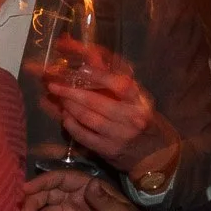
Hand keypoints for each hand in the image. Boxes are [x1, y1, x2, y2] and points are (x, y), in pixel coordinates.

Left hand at [29, 40, 174, 170]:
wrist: (156, 155)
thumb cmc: (142, 121)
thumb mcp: (134, 99)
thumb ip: (113, 80)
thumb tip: (89, 55)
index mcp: (139, 100)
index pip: (118, 83)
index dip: (97, 73)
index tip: (79, 67)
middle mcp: (131, 117)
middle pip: (96, 101)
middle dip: (71, 91)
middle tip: (53, 84)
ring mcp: (120, 135)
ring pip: (87, 118)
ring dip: (68, 107)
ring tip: (58, 98)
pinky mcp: (109, 150)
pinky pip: (84, 135)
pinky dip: (71, 125)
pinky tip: (65, 117)